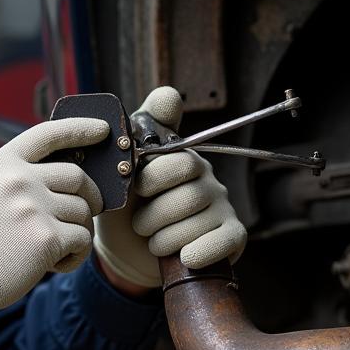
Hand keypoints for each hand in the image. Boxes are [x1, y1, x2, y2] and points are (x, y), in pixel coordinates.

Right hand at [0, 117, 107, 339]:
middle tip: (81, 215)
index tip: (102, 130)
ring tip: (53, 248)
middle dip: (88, 197)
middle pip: (78, 176)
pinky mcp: (47, 238)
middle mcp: (18, 179)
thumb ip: (18, 178)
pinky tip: (53, 264)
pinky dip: (75, 255)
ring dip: (77, 231)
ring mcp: (33, 207)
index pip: (48, 134)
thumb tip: (70, 174)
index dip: (80, 129)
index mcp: (1, 164)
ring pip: (84, 211)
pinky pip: (83, 240)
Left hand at [93, 87, 246, 288]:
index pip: (180, 158)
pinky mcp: (231, 235)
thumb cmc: (122, 207)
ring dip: (165, 239)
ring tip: (152, 240)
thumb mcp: (118, 172)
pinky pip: (225, 241)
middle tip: (139, 223)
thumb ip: (138, 132)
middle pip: (188, 194)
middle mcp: (206, 177)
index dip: (155, 176)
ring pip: (197, 223)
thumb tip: (170, 93)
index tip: (138, 187)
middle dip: (154, 215)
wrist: (127, 251)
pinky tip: (183, 256)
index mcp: (180, 157)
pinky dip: (199, 252)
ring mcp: (221, 205)